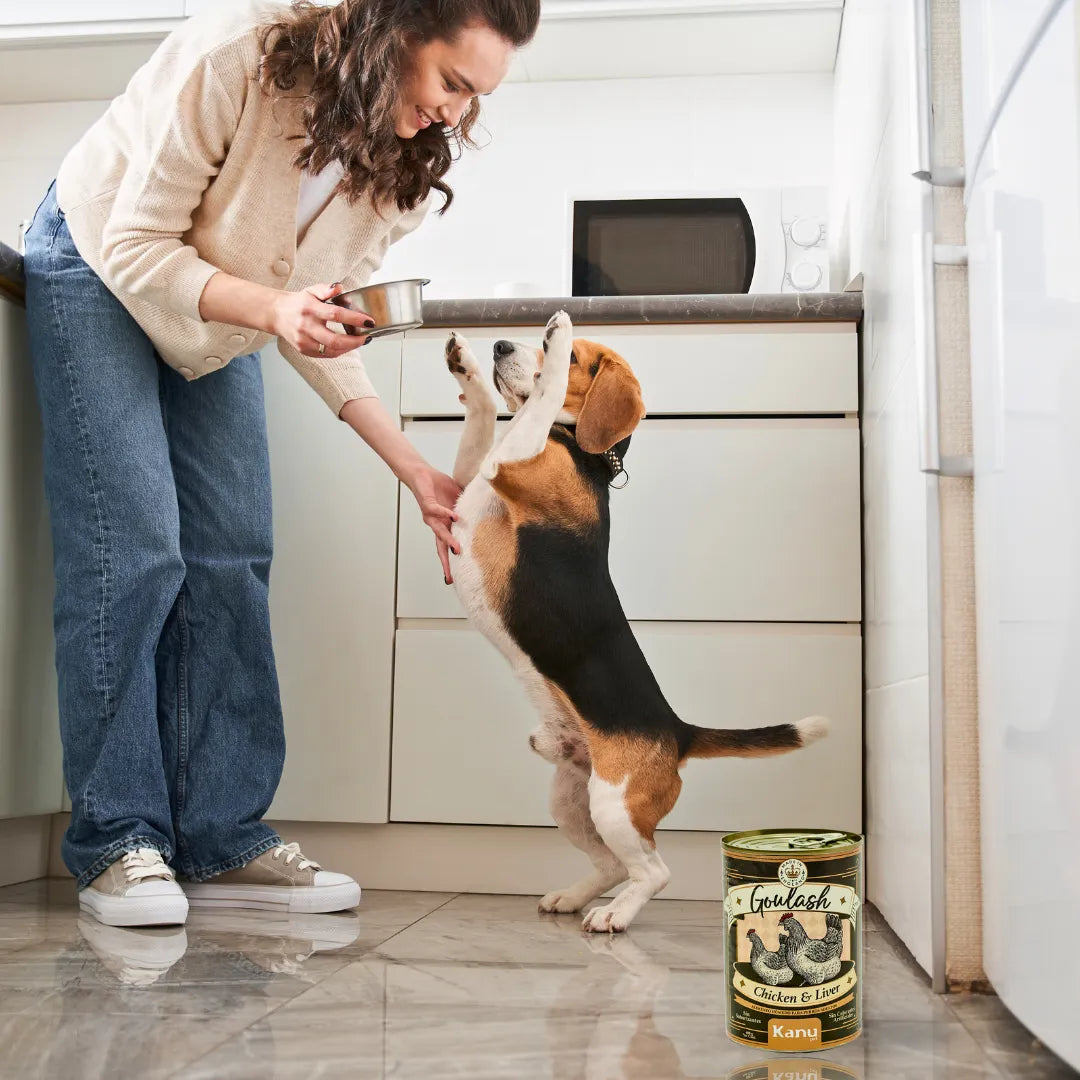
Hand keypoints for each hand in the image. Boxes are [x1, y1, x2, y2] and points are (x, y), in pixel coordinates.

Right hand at [270, 282, 374, 358]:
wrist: (276, 313)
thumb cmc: (298, 302)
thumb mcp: (311, 290)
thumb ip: (326, 289)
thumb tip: (340, 287)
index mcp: (310, 309)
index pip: (336, 314)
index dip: (354, 319)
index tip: (369, 321)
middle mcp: (306, 326)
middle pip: (334, 340)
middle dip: (355, 341)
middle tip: (367, 337)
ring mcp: (304, 340)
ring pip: (331, 350)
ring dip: (349, 348)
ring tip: (359, 341)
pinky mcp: (303, 350)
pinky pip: (325, 354)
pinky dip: (339, 351)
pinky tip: (346, 345)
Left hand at [405, 463, 462, 582]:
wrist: (421, 474)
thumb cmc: (438, 487)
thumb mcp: (458, 500)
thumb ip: (468, 508)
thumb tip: (488, 510)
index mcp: (444, 525)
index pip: (447, 547)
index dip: (450, 562)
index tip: (453, 579)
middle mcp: (436, 523)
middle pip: (441, 547)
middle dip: (446, 562)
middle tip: (451, 577)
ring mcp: (431, 515)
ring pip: (439, 532)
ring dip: (448, 541)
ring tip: (457, 549)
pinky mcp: (427, 504)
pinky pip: (436, 510)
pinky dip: (445, 514)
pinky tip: (455, 517)